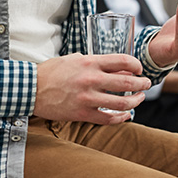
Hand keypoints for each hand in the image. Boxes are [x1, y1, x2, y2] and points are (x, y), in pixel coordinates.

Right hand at [33, 53, 150, 123]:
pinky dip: (120, 117)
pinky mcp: (82, 113)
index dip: (136, 65)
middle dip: (142, 84)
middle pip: (128, 83)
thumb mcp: (76, 59)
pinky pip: (107, 118)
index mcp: (90, 62)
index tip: (139, 69)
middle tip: (146, 84)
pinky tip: (126, 114)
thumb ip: (97, 63)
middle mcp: (91, 79)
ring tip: (139, 98)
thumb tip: (119, 69)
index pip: (123, 61)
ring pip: (122, 103)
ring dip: (136, 101)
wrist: (30, 89)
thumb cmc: (53, 71)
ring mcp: (87, 98)